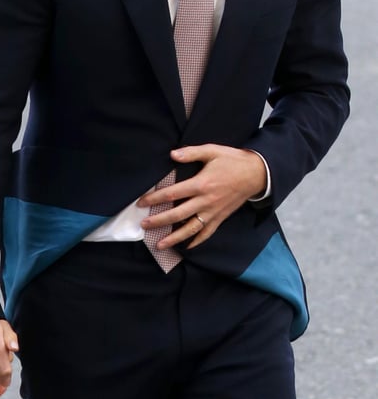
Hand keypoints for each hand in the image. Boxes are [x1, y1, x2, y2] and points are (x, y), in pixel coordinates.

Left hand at [138, 144, 266, 250]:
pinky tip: (186, 247)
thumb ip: (191, 152)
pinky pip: (208, 232)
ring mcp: (214, 211)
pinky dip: (197, 241)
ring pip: (191, 228)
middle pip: (178, 215)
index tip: (141, 202)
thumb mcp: (212, 151)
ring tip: (159, 245)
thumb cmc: (232, 160)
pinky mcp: (221, 217)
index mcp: (201, 184)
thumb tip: (172, 154)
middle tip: (143, 226)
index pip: (172, 194)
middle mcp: (206, 201)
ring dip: (174, 238)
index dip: (155, 199)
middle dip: (159, 221)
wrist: (257, 173)